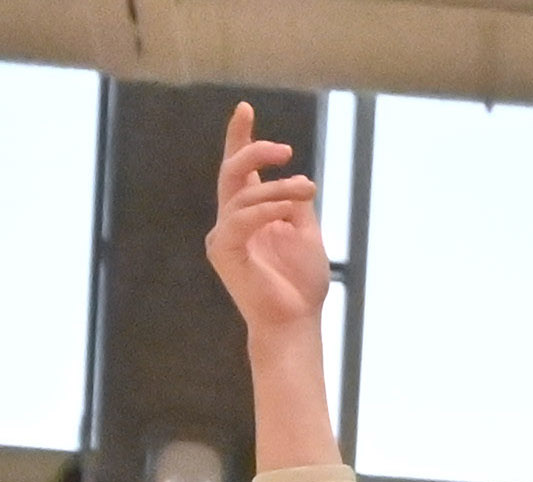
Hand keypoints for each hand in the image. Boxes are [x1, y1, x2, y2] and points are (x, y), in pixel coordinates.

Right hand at [204, 106, 327, 336]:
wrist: (296, 321)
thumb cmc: (301, 283)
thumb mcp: (306, 234)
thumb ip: (296, 204)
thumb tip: (296, 180)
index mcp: (250, 213)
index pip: (240, 169)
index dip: (240, 138)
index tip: (245, 108)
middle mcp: (232, 220)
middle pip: (232, 171)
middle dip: (254, 150)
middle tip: (285, 150)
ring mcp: (225, 235)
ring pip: (243, 194)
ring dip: (278, 188)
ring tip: (308, 188)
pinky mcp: (224, 251)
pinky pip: (241, 219)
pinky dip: (266, 209)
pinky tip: (288, 209)